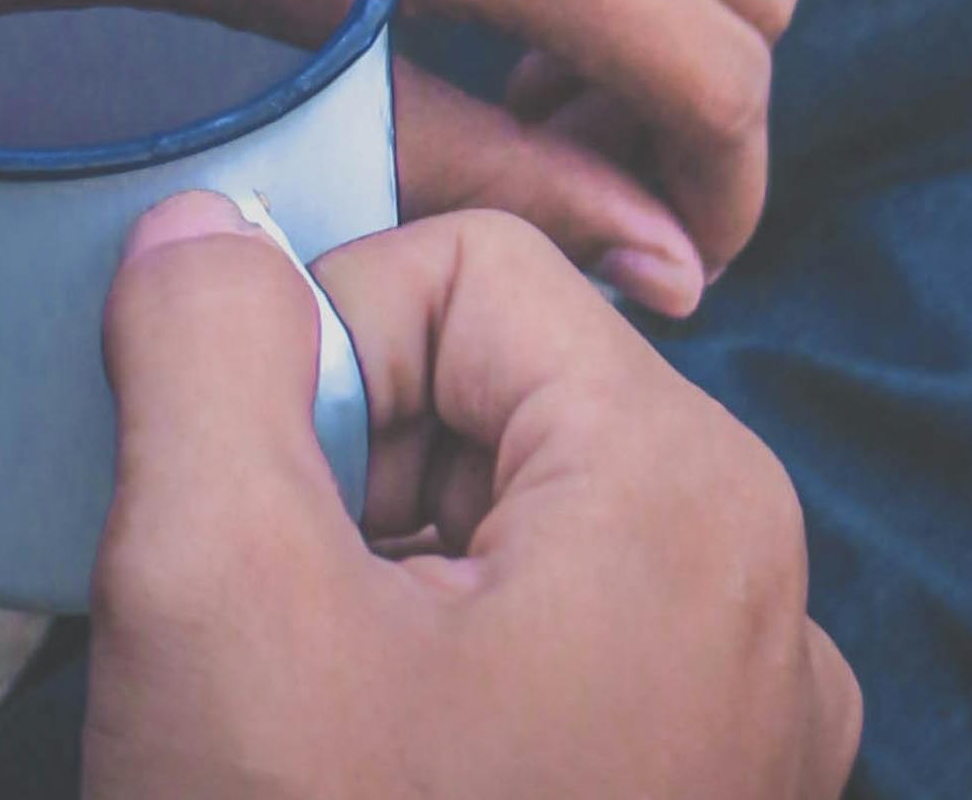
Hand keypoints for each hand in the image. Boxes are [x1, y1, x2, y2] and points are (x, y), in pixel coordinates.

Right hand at [85, 195, 861, 799]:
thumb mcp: (217, 594)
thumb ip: (209, 362)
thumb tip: (205, 227)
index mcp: (688, 497)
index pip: (469, 274)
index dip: (316, 353)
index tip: (245, 504)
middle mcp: (766, 593)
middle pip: (510, 401)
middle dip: (354, 478)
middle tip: (268, 628)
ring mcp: (754, 725)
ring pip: (527, 536)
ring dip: (386, 588)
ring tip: (311, 727)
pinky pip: (570, 662)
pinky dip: (448, 688)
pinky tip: (370, 780)